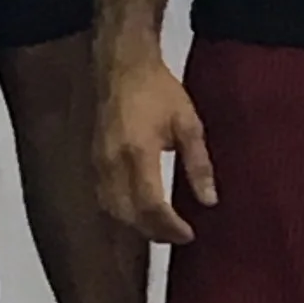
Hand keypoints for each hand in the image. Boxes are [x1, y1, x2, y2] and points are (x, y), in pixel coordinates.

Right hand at [95, 49, 214, 244]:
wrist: (123, 67)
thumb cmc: (158, 90)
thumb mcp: (188, 123)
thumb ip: (199, 164)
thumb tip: (209, 201)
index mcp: (138, 152)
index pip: (150, 205)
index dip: (169, 227)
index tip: (189, 234)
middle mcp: (112, 162)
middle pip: (129, 215)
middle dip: (155, 232)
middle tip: (179, 235)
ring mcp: (99, 163)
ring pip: (113, 210)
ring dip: (137, 226)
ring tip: (163, 228)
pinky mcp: (94, 161)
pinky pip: (104, 198)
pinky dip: (123, 213)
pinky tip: (141, 213)